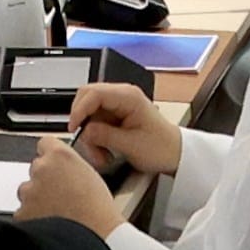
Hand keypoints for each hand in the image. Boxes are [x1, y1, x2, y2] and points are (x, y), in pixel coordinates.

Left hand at [17, 138, 129, 233]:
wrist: (93, 238)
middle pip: (36, 168)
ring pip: (28, 191)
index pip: (45, 143)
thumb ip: (72, 166)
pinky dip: (33, 218)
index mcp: (60, 155)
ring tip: (58, 212)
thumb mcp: (91, 175)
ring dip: (37, 199)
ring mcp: (29, 191)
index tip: (54, 163)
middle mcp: (41, 169)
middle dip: (44, 180)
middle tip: (61, 195)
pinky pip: (24, 213)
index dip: (50, 155)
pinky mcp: (22, 213)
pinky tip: (50, 223)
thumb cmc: (97, 211)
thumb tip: (65, 169)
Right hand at [65, 78, 180, 179]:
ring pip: (88, 114)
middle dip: (83, 123)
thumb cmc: (162, 147)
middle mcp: (121, 96)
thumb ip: (105, 136)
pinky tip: (105, 152)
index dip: (79, 109)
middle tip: (86, 144)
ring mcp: (117, 105)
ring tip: (101, 156)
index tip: (74, 128)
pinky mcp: (114, 116)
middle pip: (87, 99)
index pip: (94, 93)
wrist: (175, 154)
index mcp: (129, 96)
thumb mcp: (131, 145)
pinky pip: (95, 123)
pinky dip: (95, 139)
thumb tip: (84, 131)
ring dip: (90, 136)